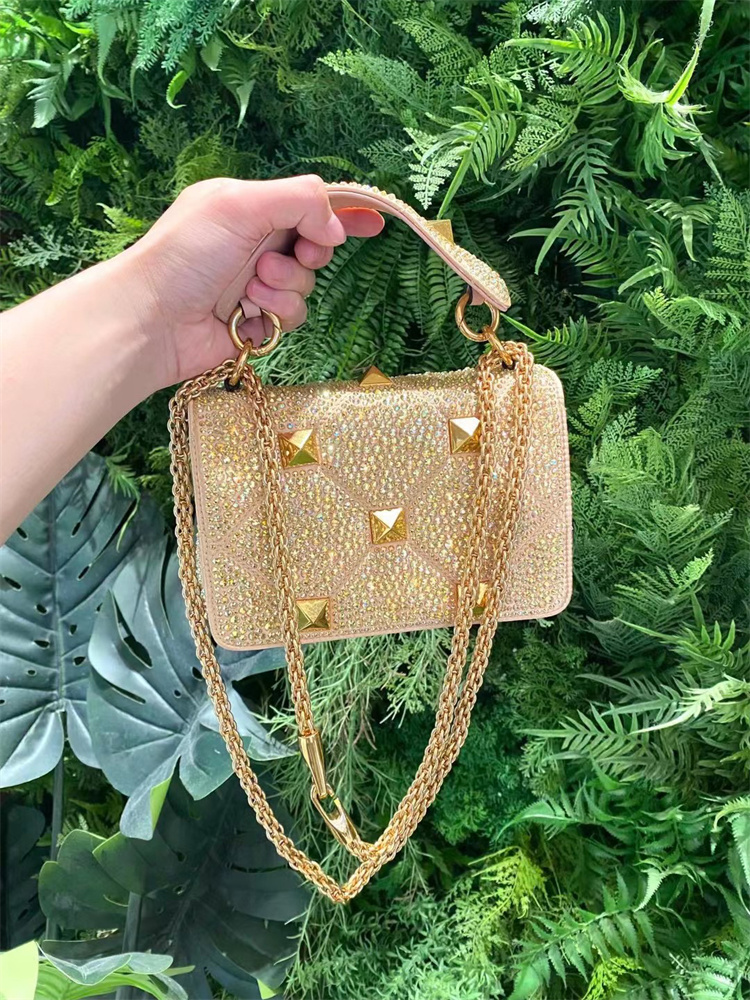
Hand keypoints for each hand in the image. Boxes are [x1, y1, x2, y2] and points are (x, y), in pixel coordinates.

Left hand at [122, 174, 383, 386]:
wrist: (153, 319)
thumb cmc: (184, 254)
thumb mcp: (240, 205)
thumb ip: (299, 201)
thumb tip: (336, 227)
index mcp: (249, 208)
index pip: (308, 203)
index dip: (344, 211)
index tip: (376, 222)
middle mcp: (255, 244)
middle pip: (317, 246)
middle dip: (309, 254)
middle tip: (289, 256)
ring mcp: (256, 284)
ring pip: (308, 285)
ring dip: (285, 287)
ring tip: (250, 289)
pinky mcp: (257, 321)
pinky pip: (293, 316)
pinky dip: (274, 314)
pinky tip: (246, 315)